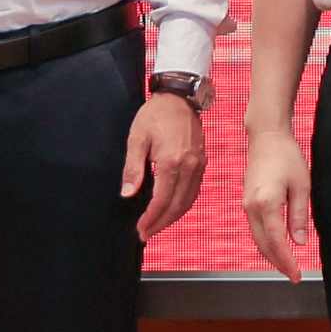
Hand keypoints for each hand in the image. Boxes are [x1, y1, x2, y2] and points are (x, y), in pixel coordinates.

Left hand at [122, 87, 205, 239]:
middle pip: (177, 205)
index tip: (140, 230)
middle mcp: (189, 166)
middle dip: (161, 223)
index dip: (150, 218)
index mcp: (171, 161)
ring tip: (157, 226)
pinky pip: (194, 190)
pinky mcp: (202, 162)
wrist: (179, 97)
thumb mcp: (137, 139)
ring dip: (173, 217)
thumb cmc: (155, 114)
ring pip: (188, 201)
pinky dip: (183, 204)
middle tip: (146, 234)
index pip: (162, 200)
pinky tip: (171, 209)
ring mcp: (199, 165)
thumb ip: (133, 169)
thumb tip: (128, 194)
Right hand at [245, 125, 315, 280]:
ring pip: (257, 239)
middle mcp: (251, 207)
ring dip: (271, 254)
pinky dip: (265, 241)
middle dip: (278, 263)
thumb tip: (299, 242)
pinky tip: (277, 246)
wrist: (266, 136)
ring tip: (287, 265)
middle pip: (262, 245)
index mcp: (265, 204)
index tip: (296, 274)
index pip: (276, 242)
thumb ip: (299, 216)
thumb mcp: (301, 186)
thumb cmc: (286, 155)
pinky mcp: (247, 202)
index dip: (286, 262)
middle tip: (293, 275)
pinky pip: (255, 229)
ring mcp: (246, 205)